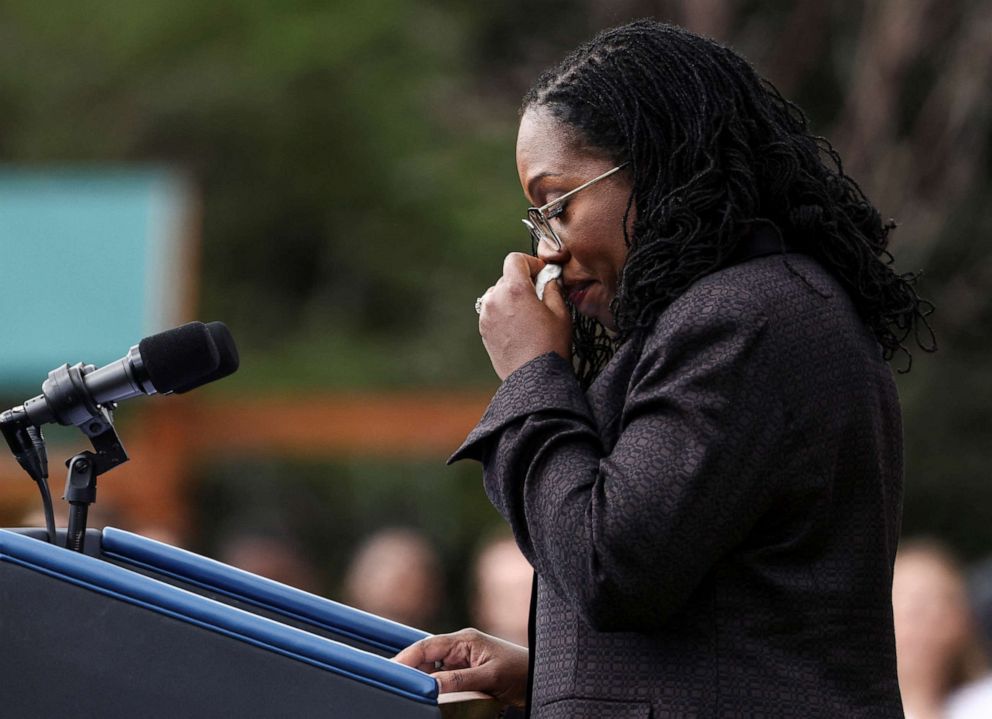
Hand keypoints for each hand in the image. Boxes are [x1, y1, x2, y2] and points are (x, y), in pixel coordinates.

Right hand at [392, 628, 529, 707]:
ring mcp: (463, 661)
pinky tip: (430, 697)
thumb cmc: (519, 671)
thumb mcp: (489, 676)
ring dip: (424, 681)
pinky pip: (444, 680)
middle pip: (426, 658)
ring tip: (411, 693)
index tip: (391, 670)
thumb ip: (458, 680)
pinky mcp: (466, 674)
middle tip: (396, 685)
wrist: (539, 678)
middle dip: (411, 671)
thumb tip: (430, 685)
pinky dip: (436, 689)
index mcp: (464, 640)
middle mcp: (460, 648)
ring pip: (433, 670)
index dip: (406, 657)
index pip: (427, 646)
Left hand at [479, 253, 571, 379]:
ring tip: (529, 315)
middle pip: (507, 277)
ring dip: (512, 297)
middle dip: (523, 282)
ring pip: (498, 294)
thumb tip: (548, 279)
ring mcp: (486, 315)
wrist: (533, 378)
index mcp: (515, 289)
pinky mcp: (483, 329)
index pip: (514, 260)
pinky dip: (504, 312)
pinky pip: (493, 311)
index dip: (530, 263)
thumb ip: (552, 288)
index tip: (541, 274)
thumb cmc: (550, 346)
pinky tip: (519, 327)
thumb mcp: (561, 313)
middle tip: (540, 297)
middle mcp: (495, 298)